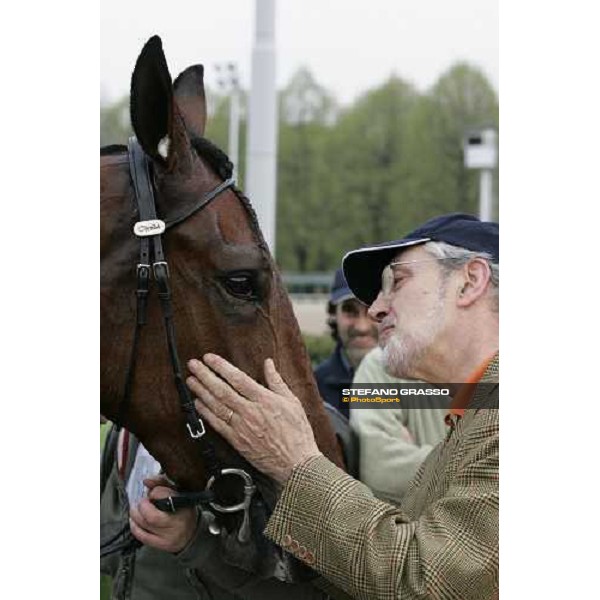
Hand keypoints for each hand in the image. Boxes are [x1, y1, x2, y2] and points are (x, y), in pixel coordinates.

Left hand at [129, 477, 196, 552]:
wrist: (191, 533)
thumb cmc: (183, 509)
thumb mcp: (178, 492)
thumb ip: (161, 483)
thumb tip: (146, 481)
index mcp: (184, 505)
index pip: (165, 496)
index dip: (155, 492)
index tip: (152, 492)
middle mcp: (178, 523)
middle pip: (151, 516)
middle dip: (142, 506)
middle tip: (142, 501)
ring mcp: (169, 536)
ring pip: (144, 525)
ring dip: (135, 514)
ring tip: (137, 509)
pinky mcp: (161, 545)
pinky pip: (142, 536)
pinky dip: (135, 526)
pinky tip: (135, 520)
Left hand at [186, 354, 321, 483]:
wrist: (296, 464)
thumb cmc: (297, 433)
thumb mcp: (293, 402)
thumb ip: (277, 381)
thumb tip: (268, 363)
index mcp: (265, 400)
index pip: (238, 379)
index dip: (221, 367)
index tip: (209, 358)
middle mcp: (250, 412)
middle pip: (222, 391)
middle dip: (205, 376)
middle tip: (193, 365)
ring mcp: (241, 427)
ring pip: (216, 406)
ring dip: (202, 392)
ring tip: (191, 380)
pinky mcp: (237, 441)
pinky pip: (217, 425)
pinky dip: (206, 413)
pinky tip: (198, 403)